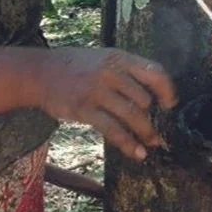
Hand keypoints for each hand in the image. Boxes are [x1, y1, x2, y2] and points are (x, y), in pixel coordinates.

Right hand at [35, 47, 176, 160]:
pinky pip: (113, 129)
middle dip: (154, 117)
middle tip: (158, 129)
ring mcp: (97, 90)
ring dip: (146, 133)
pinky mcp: (84, 109)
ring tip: (153, 144)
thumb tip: (153, 93)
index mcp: (119, 58)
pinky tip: (137, 153)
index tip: (170, 105)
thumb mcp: (104, 59)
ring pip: (132, 115)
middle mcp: (110, 72)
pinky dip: (128, 144)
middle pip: (144, 98)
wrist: (41, 72)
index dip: (167, 89)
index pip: (154, 71)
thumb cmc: (77, 66)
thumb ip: (126, 72)